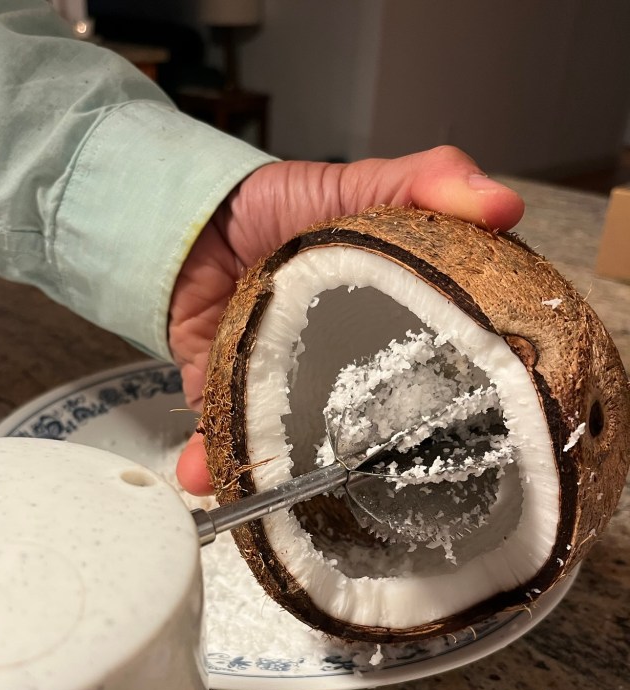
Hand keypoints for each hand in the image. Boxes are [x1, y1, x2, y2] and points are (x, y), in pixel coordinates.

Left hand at [169, 145, 524, 494]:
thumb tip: (504, 208)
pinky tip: (207, 476)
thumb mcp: (361, 185)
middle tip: (377, 491)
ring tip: (285, 504)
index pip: (428, 367)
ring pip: (290, 445)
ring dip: (282, 477)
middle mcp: (332, 365)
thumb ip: (426, 183)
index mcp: (378, 323)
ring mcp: (278, 384)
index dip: (449, 401)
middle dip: (365, 462)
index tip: (466, 437)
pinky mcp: (226, 393)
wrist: (188, 217)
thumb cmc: (275, 203)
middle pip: (358, 424)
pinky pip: (223, 435)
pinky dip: (211, 459)